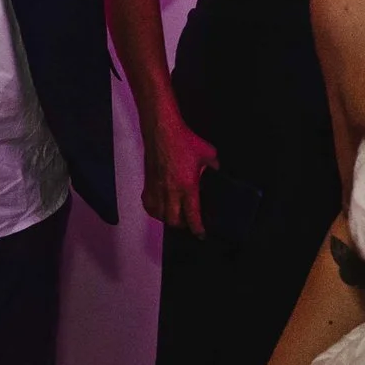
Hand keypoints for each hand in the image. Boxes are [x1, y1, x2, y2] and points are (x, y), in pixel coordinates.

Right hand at [142, 112, 219, 237]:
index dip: (197, 228)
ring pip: (159, 215)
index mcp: (187, 187)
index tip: (200, 234)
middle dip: (182, 226)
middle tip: (188, 223)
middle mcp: (171, 191)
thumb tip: (216, 170)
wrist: (162, 130)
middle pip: (174, 221)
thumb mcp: (208, 152)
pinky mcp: (148, 183)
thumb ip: (214, 165)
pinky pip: (148, 204)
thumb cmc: (182, 140)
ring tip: (174, 217)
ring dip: (167, 219)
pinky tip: (158, 208)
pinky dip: (154, 210)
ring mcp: (157, 188)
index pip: (192, 215)